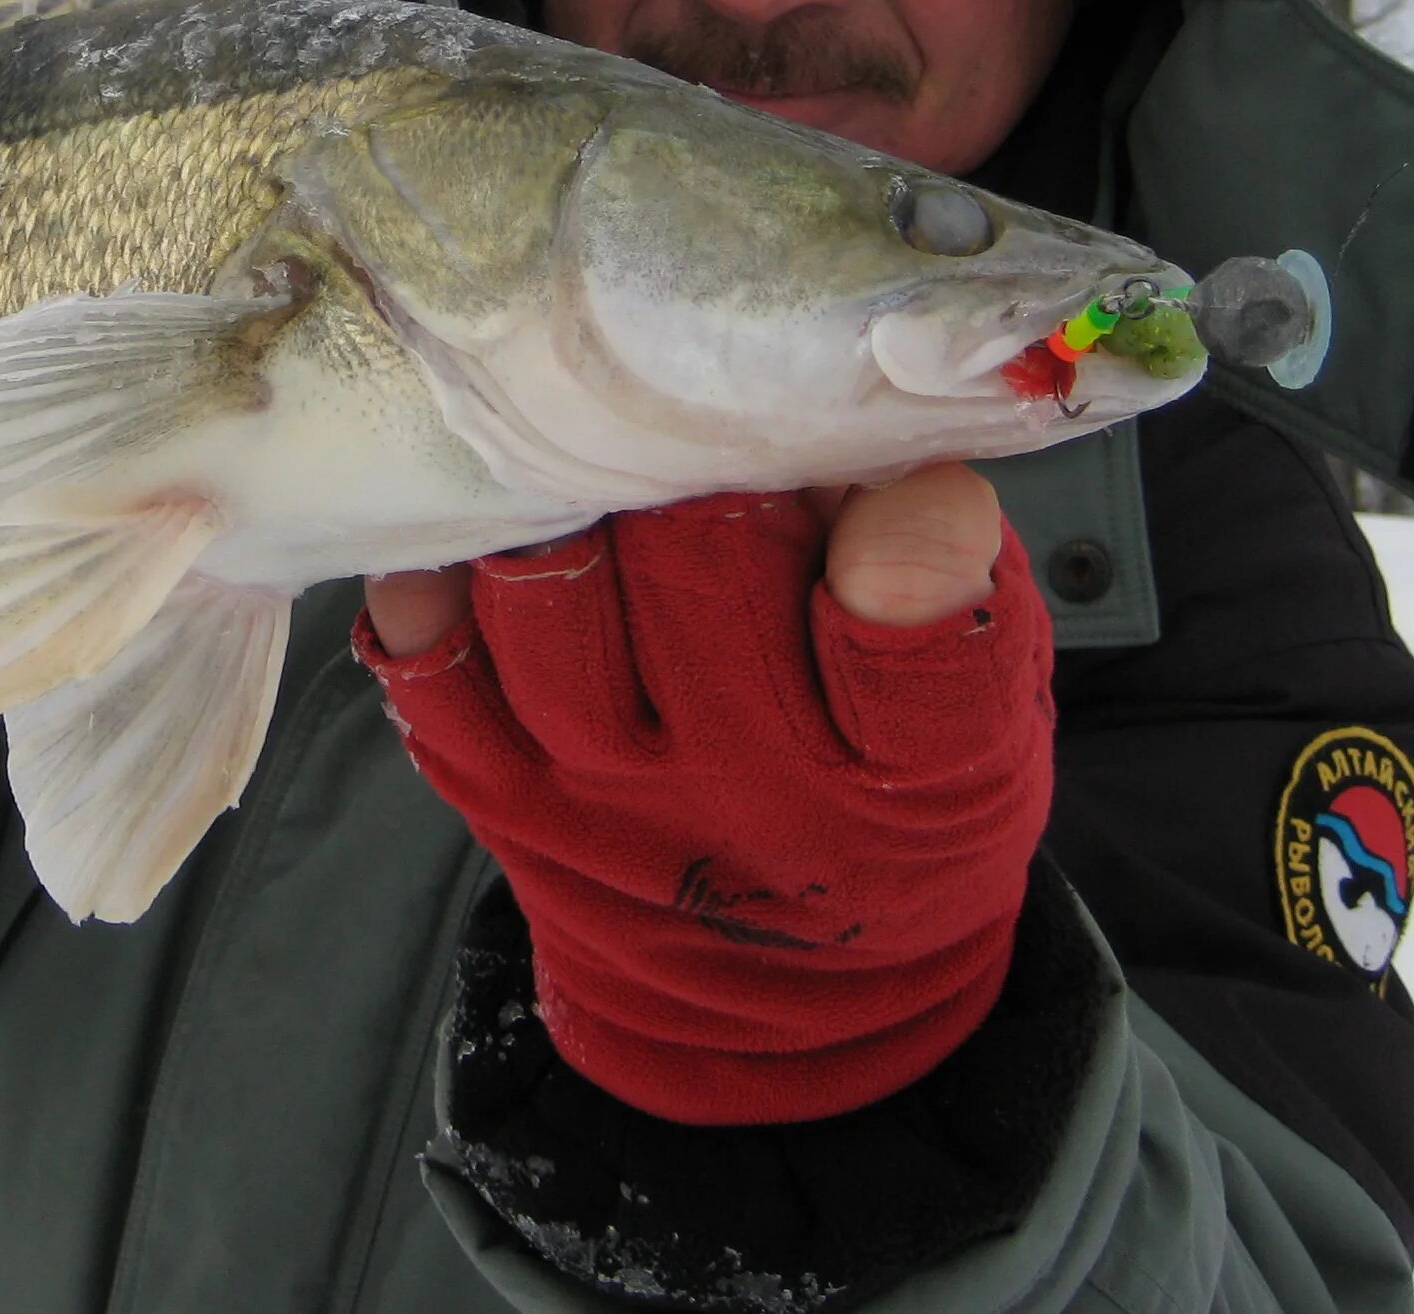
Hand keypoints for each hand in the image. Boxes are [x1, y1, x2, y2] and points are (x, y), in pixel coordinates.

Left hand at [356, 464, 1052, 1125]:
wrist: (771, 1001)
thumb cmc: (891, 798)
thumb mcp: (983, 712)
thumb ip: (948, 570)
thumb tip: (855, 415)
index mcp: (918, 768)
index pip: (910, 640)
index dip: (900, 549)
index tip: (894, 489)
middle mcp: (751, 785)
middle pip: (702, 563)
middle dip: (707, 461)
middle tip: (706, 412)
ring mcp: (604, 790)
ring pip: (553, 589)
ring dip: (569, 495)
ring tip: (589, 442)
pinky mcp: (493, 787)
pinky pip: (429, 654)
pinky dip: (437, 575)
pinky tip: (473, 518)